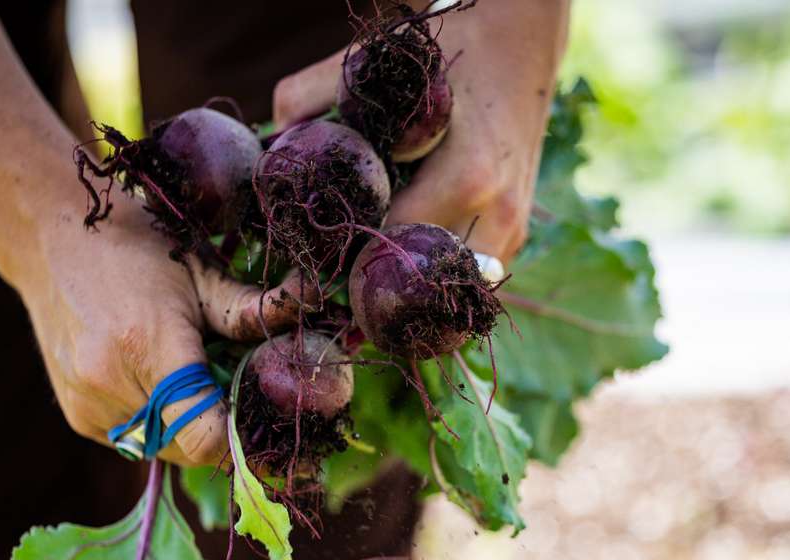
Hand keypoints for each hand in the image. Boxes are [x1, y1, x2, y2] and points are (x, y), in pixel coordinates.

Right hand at [16, 201, 309, 466]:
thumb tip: (315, 305)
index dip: (239, 438)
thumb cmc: (139, 248)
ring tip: (189, 377)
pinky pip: (136, 442)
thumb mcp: (202, 270)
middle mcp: (111, 383)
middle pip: (190, 449)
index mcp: (149, 344)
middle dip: (219, 428)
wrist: (53, 238)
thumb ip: (254, 308)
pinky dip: (157, 423)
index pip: (203, 436)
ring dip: (187, 427)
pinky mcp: (76, 417)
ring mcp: (88, 405)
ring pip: (163, 450)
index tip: (257, 415)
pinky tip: (154, 380)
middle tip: (228, 387)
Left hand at [272, 0, 569, 261]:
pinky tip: (402, 251)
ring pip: (442, 288)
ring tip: (362, 269)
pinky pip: (462, 275)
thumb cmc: (446, 51)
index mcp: (465, 178)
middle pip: (416, 282)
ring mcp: (510, 230)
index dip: (343, 262)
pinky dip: (430, 269)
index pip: (388, 250)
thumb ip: (310, 94)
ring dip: (403, 283)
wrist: (521, 41)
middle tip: (328, 279)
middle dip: (369, 281)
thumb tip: (269, 136)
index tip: (309, 269)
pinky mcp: (515, 236)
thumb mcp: (376, 62)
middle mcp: (495, 215)